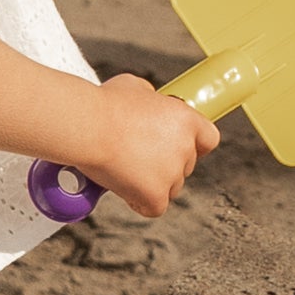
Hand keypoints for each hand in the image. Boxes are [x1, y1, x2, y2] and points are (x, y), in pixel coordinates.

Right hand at [85, 76, 220, 218]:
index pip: (209, 139)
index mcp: (185, 119)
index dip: (195, 145)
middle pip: (185, 166)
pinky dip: (138, 201)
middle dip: (165, 164)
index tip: (179, 146)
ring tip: (124, 168)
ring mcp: (171, 174)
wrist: (86, 126)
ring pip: (170, 188)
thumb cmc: (104, 105)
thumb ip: (152, 100)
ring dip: (151, 183)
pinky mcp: (155, 195)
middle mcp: (184, 147)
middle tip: (137, 156)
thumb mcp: (135, 87)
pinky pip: (154, 207)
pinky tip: (123, 187)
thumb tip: (150, 104)